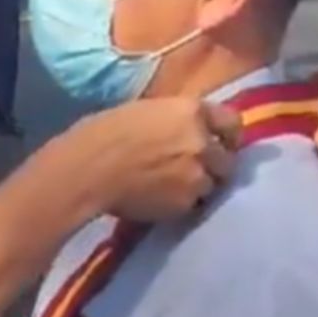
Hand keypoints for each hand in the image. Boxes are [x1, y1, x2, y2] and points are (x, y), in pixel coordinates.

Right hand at [74, 97, 241, 222]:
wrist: (86, 172)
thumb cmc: (100, 134)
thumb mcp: (141, 113)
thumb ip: (172, 122)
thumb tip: (180, 133)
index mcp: (190, 111)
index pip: (231, 122)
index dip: (227, 136)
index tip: (221, 144)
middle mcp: (202, 142)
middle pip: (227, 159)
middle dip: (213, 166)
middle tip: (191, 171)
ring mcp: (197, 175)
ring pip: (211, 185)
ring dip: (197, 187)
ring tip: (171, 189)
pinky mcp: (186, 204)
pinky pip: (193, 205)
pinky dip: (181, 204)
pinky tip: (158, 201)